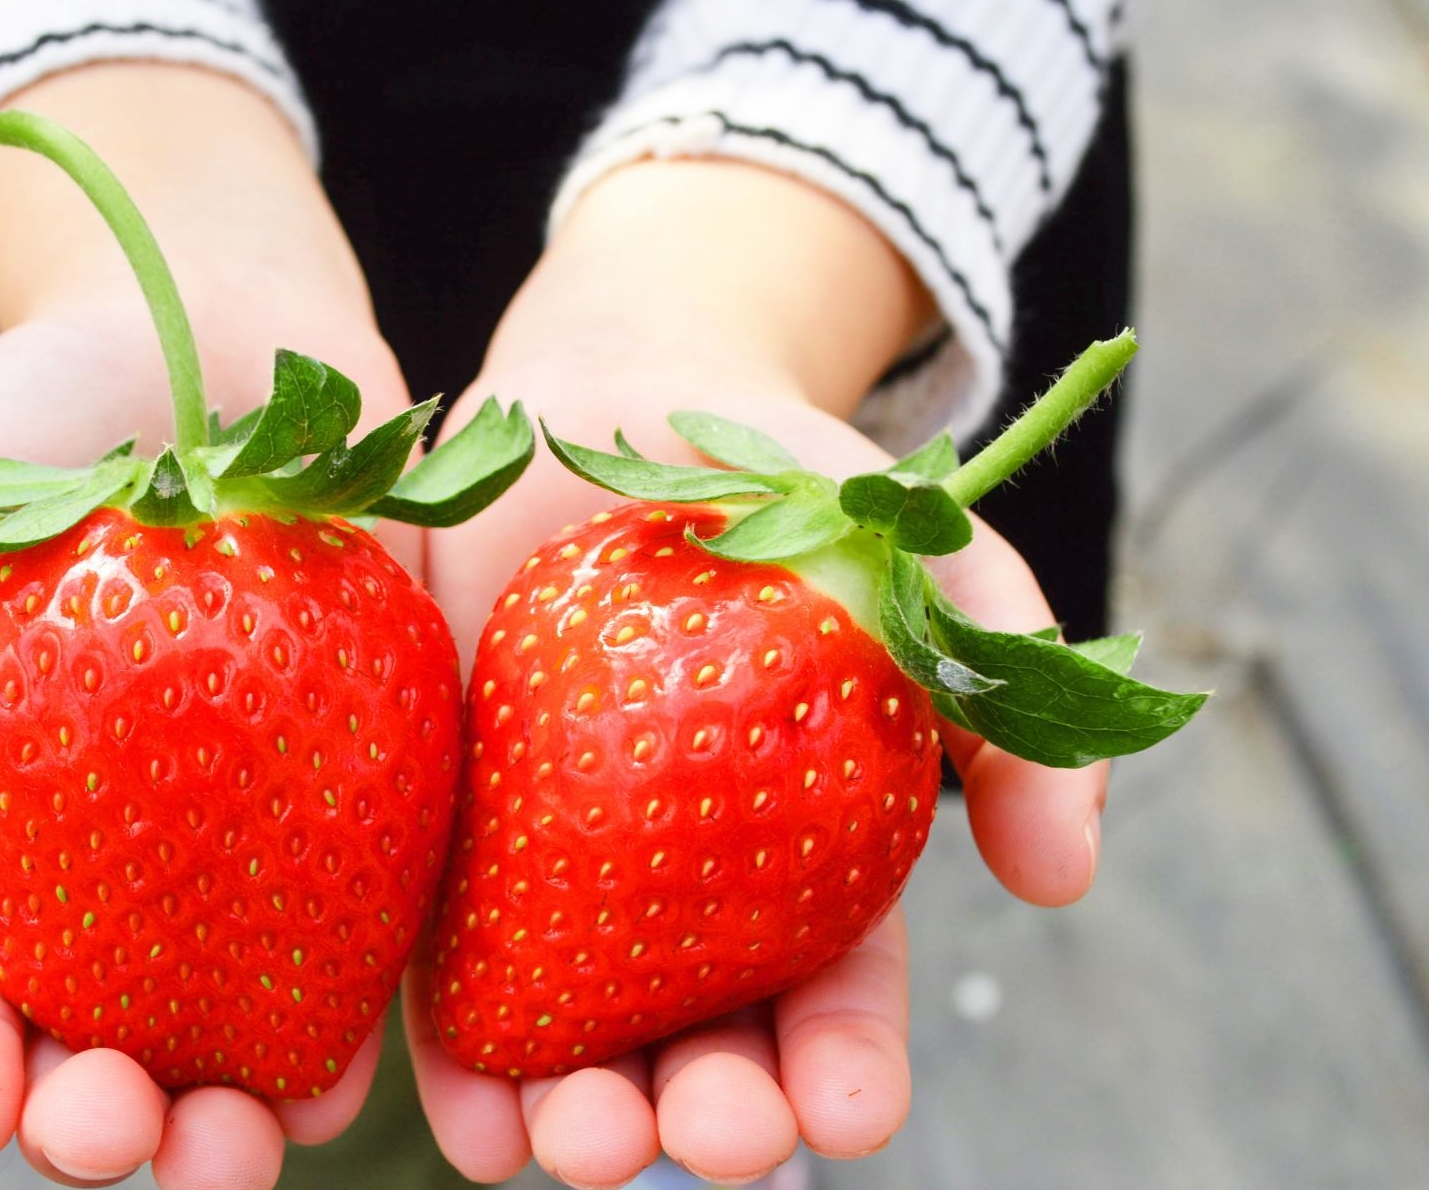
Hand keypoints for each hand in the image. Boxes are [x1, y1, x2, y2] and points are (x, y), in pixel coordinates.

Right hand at [0, 65, 412, 1186]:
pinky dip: (356, 1009)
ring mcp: (258, 822)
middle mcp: (130, 844)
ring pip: (238, 1009)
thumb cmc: (44, 415)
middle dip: (95, 1112)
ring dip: (228, 1110)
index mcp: (3, 805)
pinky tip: (348, 1075)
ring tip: (233, 1162)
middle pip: (105, 1017)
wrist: (229, 328)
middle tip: (109, 1143)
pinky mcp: (375, 783)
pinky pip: (368, 920)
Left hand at [409, 161, 1107, 1187]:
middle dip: (708, 1114)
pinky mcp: (452, 831)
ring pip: (571, 1032)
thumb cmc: (791, 489)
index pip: (833, 1001)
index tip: (848, 1115)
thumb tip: (1064, 877)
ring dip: (574, 1113)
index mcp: (805, 858)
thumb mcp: (925, 567)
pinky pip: (447, 955)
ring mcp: (561, 867)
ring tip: (566, 1149)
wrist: (616, 397)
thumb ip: (1010, 697)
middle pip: (701, 1044)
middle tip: (702, 1136)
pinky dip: (454, 1048)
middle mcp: (681, 891)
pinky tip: (465, 1109)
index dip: (846, 1070)